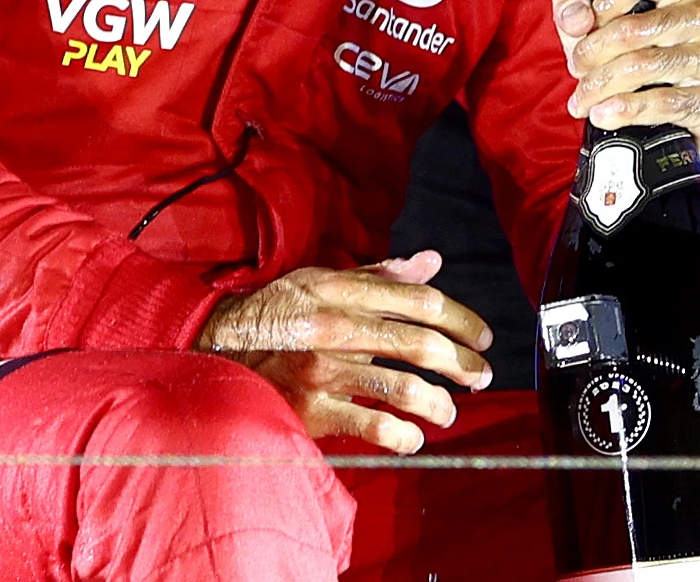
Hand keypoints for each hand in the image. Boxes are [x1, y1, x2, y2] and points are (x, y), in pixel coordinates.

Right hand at [195, 250, 493, 452]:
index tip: (483, 337)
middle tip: (482, 376)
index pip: (419, 301)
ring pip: (402, 388)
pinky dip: (402, 436)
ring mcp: (325, 370)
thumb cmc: (277, 315)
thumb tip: (431, 262)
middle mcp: (337, 327)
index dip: (462, 319)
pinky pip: (372, 426)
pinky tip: (412, 437)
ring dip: (439, 404)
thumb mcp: (320, 280)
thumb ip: (379, 275)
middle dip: (462, 363)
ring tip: (449, 412)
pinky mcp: (314, 409)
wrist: (216, 351)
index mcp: (342, 291)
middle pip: (420, 344)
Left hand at [555, 0, 699, 157]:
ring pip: (646, 65)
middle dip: (593, 52)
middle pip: (636, 27)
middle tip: (576, 67)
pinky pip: (667, 102)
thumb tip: (576, 17)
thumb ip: (573, 6)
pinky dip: (628, 109)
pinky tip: (606, 113)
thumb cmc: (633, 55)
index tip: (588, 21)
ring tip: (584, 98)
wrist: (665, 115)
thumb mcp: (595, 23)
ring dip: (603, 85)